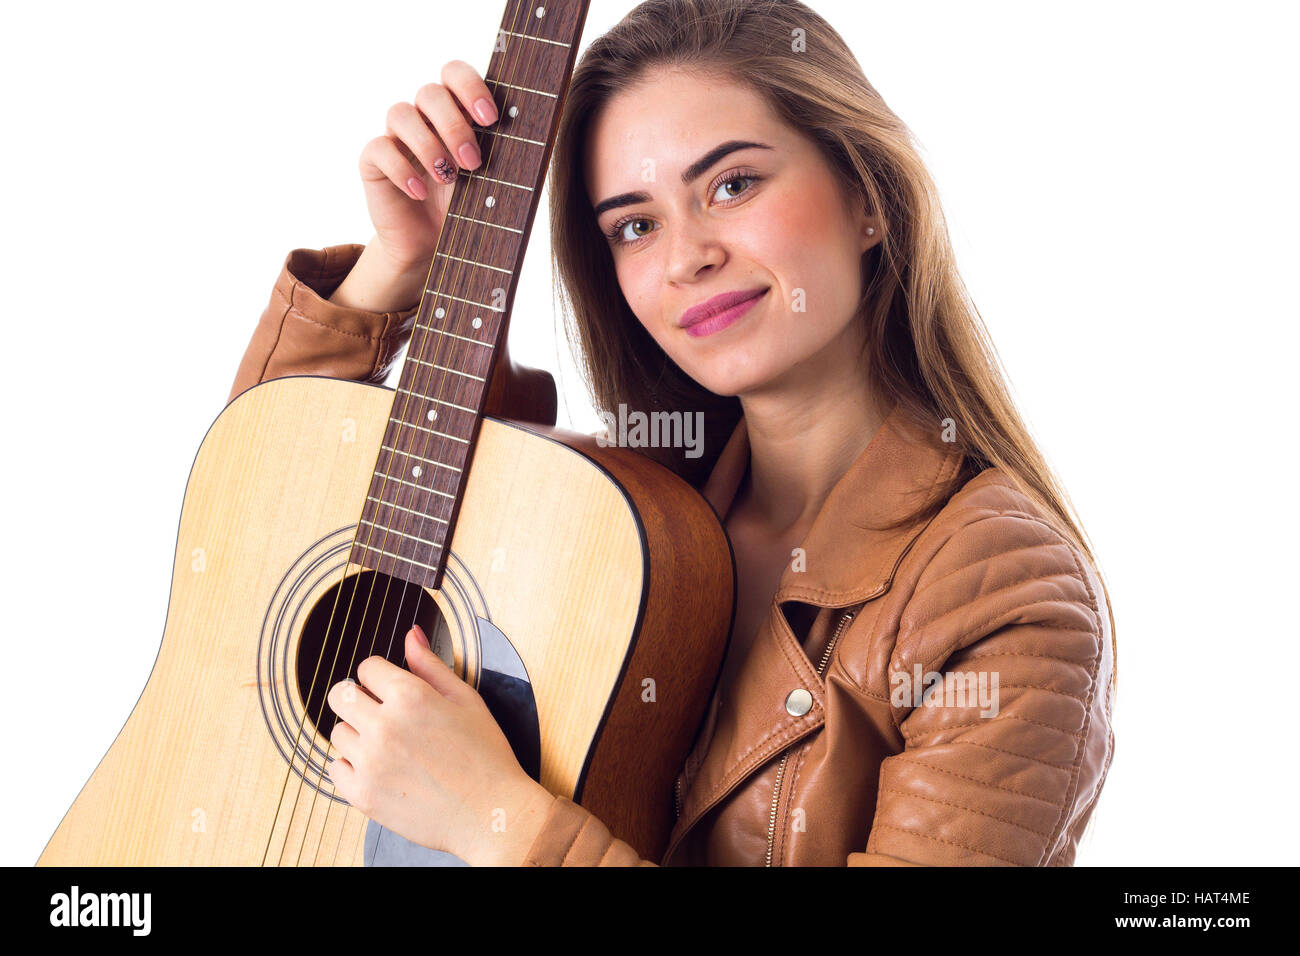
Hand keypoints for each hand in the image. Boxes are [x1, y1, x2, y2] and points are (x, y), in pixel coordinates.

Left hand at [325, 624, 550, 864]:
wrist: (492, 814)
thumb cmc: (486, 757)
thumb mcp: (466, 700)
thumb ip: (431, 665)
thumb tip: (411, 635)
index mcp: (411, 697)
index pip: (367, 668)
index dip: (381, 676)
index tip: (391, 690)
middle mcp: (385, 726)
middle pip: (340, 695)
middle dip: (357, 698)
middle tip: (379, 713)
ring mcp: (370, 762)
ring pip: (338, 732)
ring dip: (357, 734)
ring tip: (388, 746)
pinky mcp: (363, 795)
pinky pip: (336, 768)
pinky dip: (352, 767)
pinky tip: (380, 769)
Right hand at [357, 60, 498, 275]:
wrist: (433, 246)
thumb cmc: (467, 208)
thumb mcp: (491, 180)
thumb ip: (505, 152)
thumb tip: (536, 131)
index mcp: (454, 110)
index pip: (455, 73)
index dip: (470, 87)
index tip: (490, 118)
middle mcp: (423, 116)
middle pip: (430, 92)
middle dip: (455, 126)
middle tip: (473, 162)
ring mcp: (396, 135)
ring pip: (401, 112)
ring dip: (428, 145)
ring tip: (447, 178)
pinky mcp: (373, 160)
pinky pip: (378, 148)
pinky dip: (402, 169)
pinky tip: (420, 192)